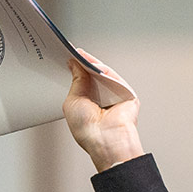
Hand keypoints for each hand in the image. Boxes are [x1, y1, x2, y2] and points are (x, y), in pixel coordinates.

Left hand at [63, 49, 143, 172]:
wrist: (105, 139)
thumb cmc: (88, 130)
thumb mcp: (72, 102)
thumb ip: (76, 81)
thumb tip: (75, 63)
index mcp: (88, 107)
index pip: (82, 84)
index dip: (74, 71)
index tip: (65, 59)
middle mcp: (102, 101)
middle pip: (93, 77)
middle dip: (82, 65)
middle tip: (70, 52)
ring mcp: (115, 96)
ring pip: (103, 74)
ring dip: (91, 64)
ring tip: (77, 54)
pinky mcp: (127, 94)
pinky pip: (113, 76)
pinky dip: (102, 68)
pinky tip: (90, 61)